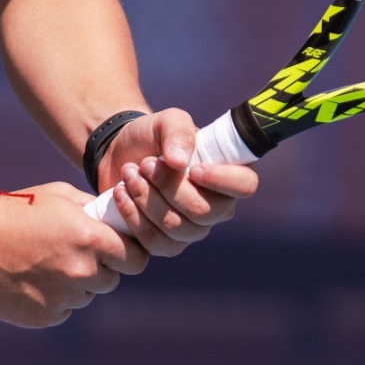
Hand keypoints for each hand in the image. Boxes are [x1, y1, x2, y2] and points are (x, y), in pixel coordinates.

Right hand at [0, 182, 148, 326]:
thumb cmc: (15, 210)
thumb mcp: (59, 195)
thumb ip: (93, 209)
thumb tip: (117, 218)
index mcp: (89, 238)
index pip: (136, 260)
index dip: (130, 255)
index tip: (121, 252)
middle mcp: (81, 271)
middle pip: (112, 280)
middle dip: (100, 268)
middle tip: (74, 254)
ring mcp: (63, 298)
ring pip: (86, 295)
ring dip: (76, 283)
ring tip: (45, 263)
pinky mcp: (46, 317)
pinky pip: (64, 309)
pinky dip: (55, 298)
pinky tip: (32, 279)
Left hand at [97, 109, 258, 256]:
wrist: (120, 153)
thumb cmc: (153, 135)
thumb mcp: (166, 121)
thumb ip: (177, 132)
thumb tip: (179, 162)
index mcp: (228, 173)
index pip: (245, 185)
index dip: (222, 181)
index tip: (193, 169)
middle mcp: (216, 207)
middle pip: (203, 212)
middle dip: (168, 187)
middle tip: (145, 164)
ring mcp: (192, 229)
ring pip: (175, 227)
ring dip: (146, 198)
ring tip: (128, 173)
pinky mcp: (165, 243)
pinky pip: (153, 241)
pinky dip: (133, 215)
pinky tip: (120, 192)